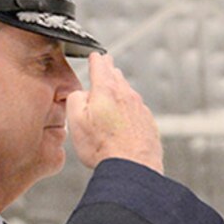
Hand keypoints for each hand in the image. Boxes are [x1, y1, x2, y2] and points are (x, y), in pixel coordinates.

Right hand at [66, 53, 163, 173]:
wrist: (133, 167)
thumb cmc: (103, 148)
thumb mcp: (75, 121)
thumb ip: (74, 99)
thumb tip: (81, 94)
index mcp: (107, 91)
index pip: (101, 66)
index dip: (96, 59)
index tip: (96, 56)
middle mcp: (127, 96)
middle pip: (117, 77)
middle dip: (110, 71)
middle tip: (107, 66)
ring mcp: (141, 110)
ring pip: (129, 94)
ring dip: (121, 91)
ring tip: (115, 91)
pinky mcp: (149, 124)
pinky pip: (138, 112)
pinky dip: (130, 111)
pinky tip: (125, 120)